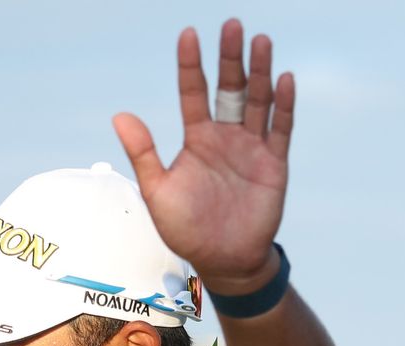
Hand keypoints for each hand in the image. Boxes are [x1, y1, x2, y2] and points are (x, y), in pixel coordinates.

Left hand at [113, 19, 292, 295]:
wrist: (222, 260)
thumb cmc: (185, 229)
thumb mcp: (158, 191)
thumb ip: (144, 153)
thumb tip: (120, 115)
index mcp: (197, 140)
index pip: (193, 93)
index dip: (191, 65)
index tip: (188, 34)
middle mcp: (225, 137)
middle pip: (230, 89)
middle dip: (231, 58)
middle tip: (232, 25)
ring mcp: (252, 148)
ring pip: (258, 102)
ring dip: (260, 72)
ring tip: (260, 41)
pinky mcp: (274, 164)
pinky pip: (280, 130)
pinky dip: (283, 106)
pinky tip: (285, 80)